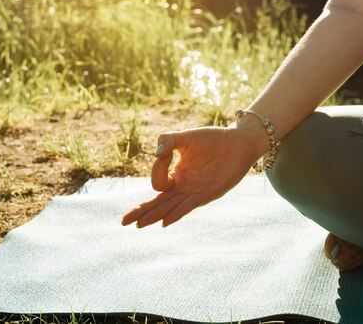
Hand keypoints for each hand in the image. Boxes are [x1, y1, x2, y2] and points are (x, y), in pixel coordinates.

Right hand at [121, 124, 263, 227]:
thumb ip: (169, 140)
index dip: (157, 168)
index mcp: (176, 174)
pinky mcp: (207, 194)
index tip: (165, 151)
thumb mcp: (186, 137)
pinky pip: (188, 206)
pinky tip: (164, 222)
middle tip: (124, 222)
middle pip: (157, 202)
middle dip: (141, 211)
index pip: (157, 181)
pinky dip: (176, 213)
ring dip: (154, 215)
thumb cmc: (213, 139)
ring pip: (169, 207)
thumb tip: (157, 152)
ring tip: (138, 225)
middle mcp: (183, 187)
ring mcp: (194, 192)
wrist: (238, 143)